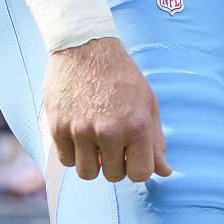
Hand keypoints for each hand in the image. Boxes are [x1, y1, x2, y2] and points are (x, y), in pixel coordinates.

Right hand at [44, 37, 169, 183]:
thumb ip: (155, 140)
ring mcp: (81, 130)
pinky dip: (73, 153)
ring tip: (95, 140)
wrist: (86, 47)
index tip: (132, 155)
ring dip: (93, 162)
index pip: (140, 174)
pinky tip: (79, 134)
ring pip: (88, 173)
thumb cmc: (121, 75)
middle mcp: (109, 131)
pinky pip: (67, 161)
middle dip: (115, 164)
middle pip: (114, 176)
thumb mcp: (147, 103)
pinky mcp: (58, 128)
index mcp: (136, 125)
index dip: (137, 167)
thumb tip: (165, 172)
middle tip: (112, 143)